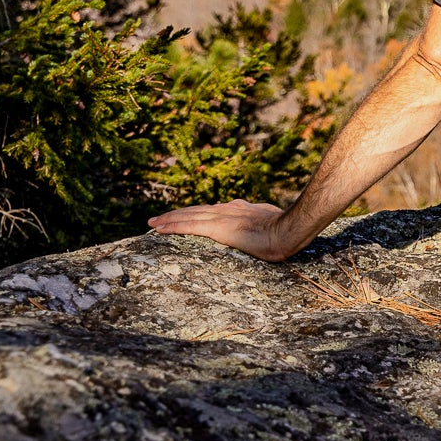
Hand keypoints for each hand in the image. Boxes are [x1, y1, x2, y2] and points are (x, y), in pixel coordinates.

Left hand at [146, 199, 294, 261]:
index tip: (187, 215)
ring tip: (153, 222)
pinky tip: (159, 228)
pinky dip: (172, 226)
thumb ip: (263, 224)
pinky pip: (188, 226)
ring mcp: (222, 217)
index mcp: (242, 209)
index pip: (213, 210)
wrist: (288, 230)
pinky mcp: (217, 227)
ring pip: (188, 216)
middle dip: (177, 214)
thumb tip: (265, 228)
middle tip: (159, 218)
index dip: (198, 213)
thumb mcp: (273, 223)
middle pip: (196, 210)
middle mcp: (229, 209)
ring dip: (168, 219)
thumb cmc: (286, 232)